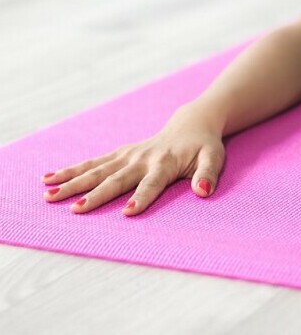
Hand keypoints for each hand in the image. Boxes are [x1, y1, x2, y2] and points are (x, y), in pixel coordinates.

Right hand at [40, 108, 226, 214]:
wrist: (191, 125)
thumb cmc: (204, 147)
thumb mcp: (214, 158)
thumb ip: (208, 175)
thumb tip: (203, 191)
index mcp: (165, 163)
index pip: (152, 184)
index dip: (141, 198)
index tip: (127, 212)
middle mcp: (142, 159)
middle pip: (116, 179)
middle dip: (95, 194)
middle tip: (75, 209)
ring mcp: (127, 155)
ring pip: (96, 170)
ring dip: (72, 182)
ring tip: (49, 195)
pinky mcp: (119, 154)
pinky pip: (92, 162)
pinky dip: (71, 170)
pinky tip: (48, 179)